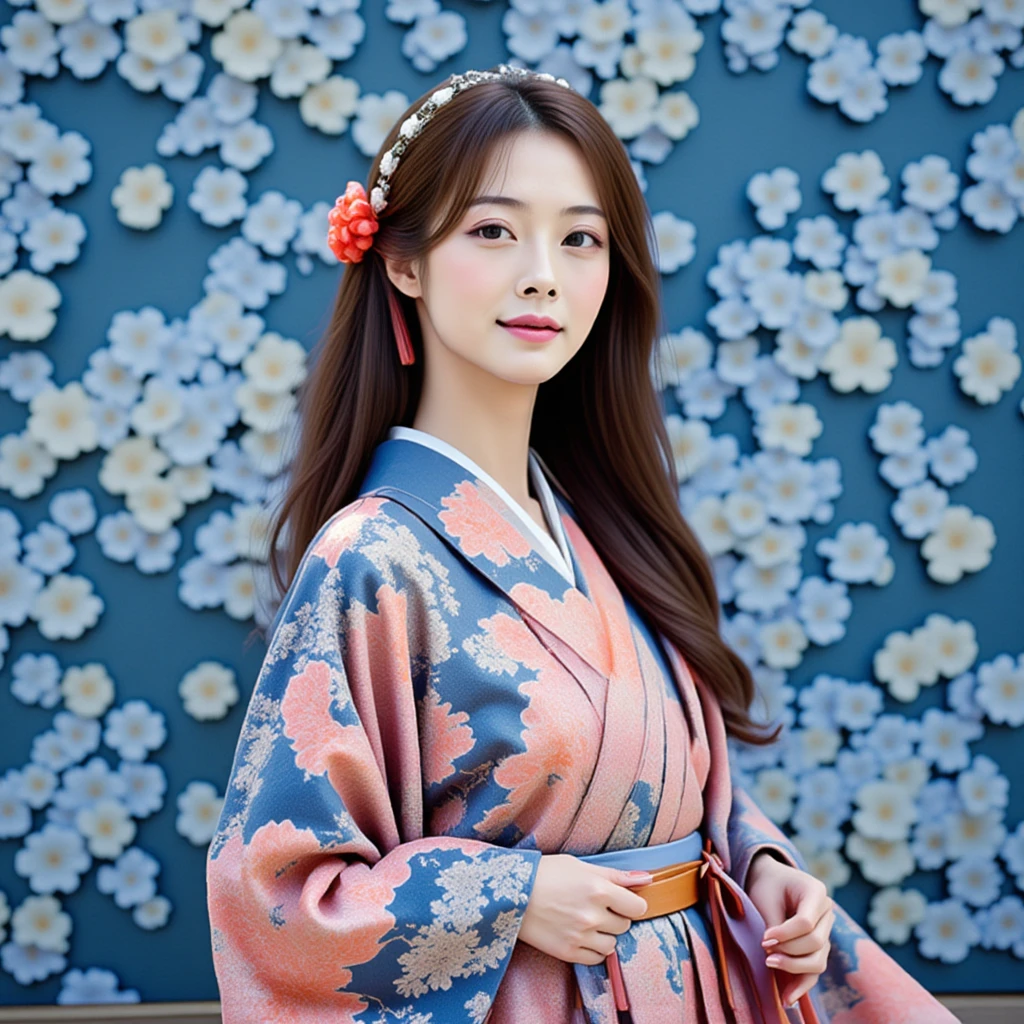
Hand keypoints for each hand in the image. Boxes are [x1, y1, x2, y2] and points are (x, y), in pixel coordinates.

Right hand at [517, 854, 651, 964]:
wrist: (511, 894)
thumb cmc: (546, 873)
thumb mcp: (580, 865)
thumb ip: (615, 875)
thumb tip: (646, 878)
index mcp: (599, 889)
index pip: (637, 907)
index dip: (631, 903)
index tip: (622, 900)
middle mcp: (593, 915)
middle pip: (625, 925)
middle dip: (615, 916)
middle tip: (597, 907)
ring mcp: (581, 936)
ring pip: (612, 944)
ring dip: (605, 934)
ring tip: (588, 922)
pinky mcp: (568, 952)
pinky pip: (596, 958)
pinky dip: (593, 948)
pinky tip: (581, 935)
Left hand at [745, 851, 833, 1008]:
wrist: (770, 880)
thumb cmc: (766, 886)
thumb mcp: (767, 899)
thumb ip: (774, 926)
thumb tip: (775, 957)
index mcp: (816, 891)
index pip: (806, 922)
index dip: (785, 934)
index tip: (764, 939)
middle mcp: (827, 912)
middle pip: (816, 942)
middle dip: (789, 951)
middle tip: (765, 951)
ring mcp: (826, 930)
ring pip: (819, 959)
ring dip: (795, 967)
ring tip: (770, 965)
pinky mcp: (819, 947)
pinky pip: (814, 969)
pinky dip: (802, 984)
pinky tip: (788, 998)